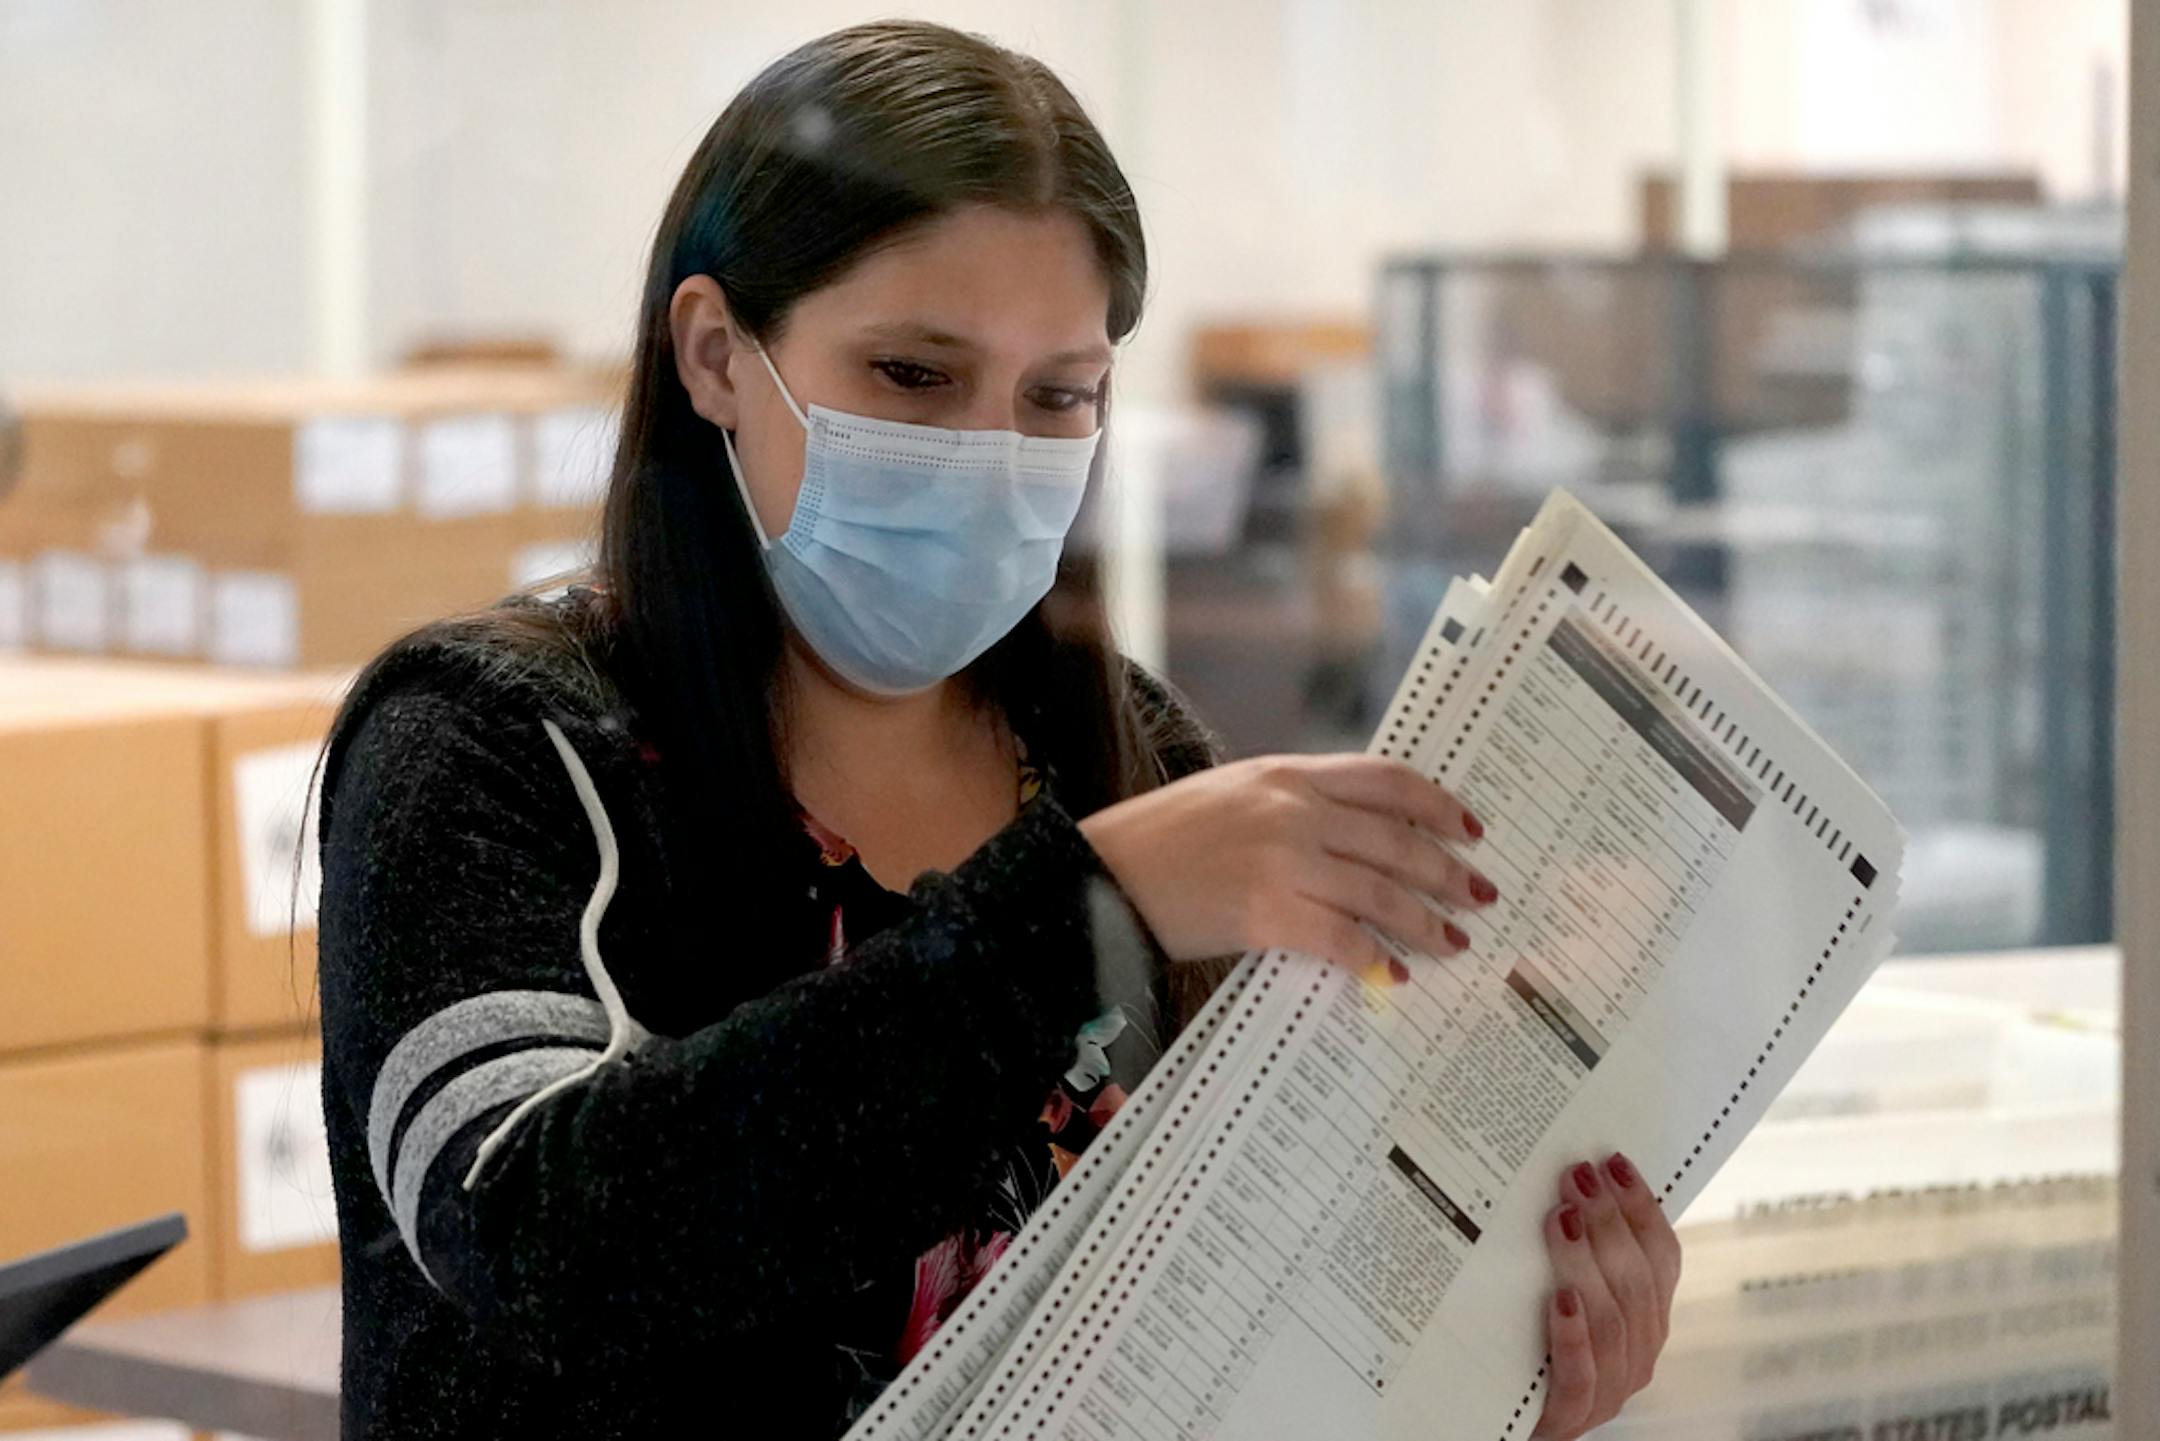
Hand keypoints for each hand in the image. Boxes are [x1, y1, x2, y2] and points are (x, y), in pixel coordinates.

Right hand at [1076, 753, 1496, 973]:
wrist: (1097, 875)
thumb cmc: (1159, 843)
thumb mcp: (1231, 797)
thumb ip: (1291, 806)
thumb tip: (1356, 843)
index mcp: (1286, 773)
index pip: (1385, 778)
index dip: (1437, 805)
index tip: (1469, 829)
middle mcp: (1292, 809)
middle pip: (1396, 839)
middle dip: (1447, 871)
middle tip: (1479, 896)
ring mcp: (1282, 859)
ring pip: (1381, 891)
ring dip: (1425, 921)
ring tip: (1452, 941)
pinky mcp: (1266, 912)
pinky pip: (1342, 938)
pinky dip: (1374, 959)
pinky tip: (1391, 975)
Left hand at [1534, 1153, 1682, 1437]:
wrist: (1502, 1422)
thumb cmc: (1532, 1352)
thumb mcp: (1561, 1296)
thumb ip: (1573, 1255)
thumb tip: (1564, 1187)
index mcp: (1645, 1322)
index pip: (1660, 1259)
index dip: (1642, 1208)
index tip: (1615, 1163)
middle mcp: (1637, 1355)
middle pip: (1637, 1283)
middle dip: (1610, 1223)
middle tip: (1578, 1177)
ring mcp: (1609, 1391)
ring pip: (1614, 1323)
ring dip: (1588, 1264)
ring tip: (1563, 1219)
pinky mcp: (1570, 1417)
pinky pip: (1582, 1378)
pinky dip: (1575, 1335)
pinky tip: (1559, 1299)